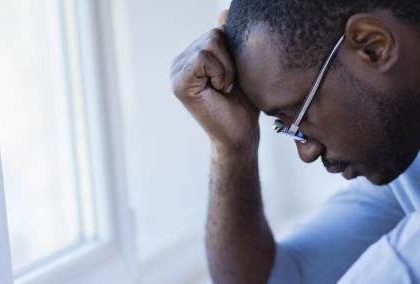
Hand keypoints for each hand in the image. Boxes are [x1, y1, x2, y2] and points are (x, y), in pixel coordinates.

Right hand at [170, 14, 259, 153]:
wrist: (240, 134)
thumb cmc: (243, 104)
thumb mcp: (239, 65)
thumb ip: (229, 39)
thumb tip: (224, 12)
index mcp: (192, 56)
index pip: (216, 31)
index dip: (233, 52)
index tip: (232, 78)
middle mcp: (180, 62)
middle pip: (213, 34)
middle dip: (230, 60)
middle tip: (228, 85)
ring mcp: (176, 72)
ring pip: (210, 44)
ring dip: (227, 68)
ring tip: (224, 88)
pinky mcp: (178, 82)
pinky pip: (204, 58)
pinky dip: (220, 73)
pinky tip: (218, 91)